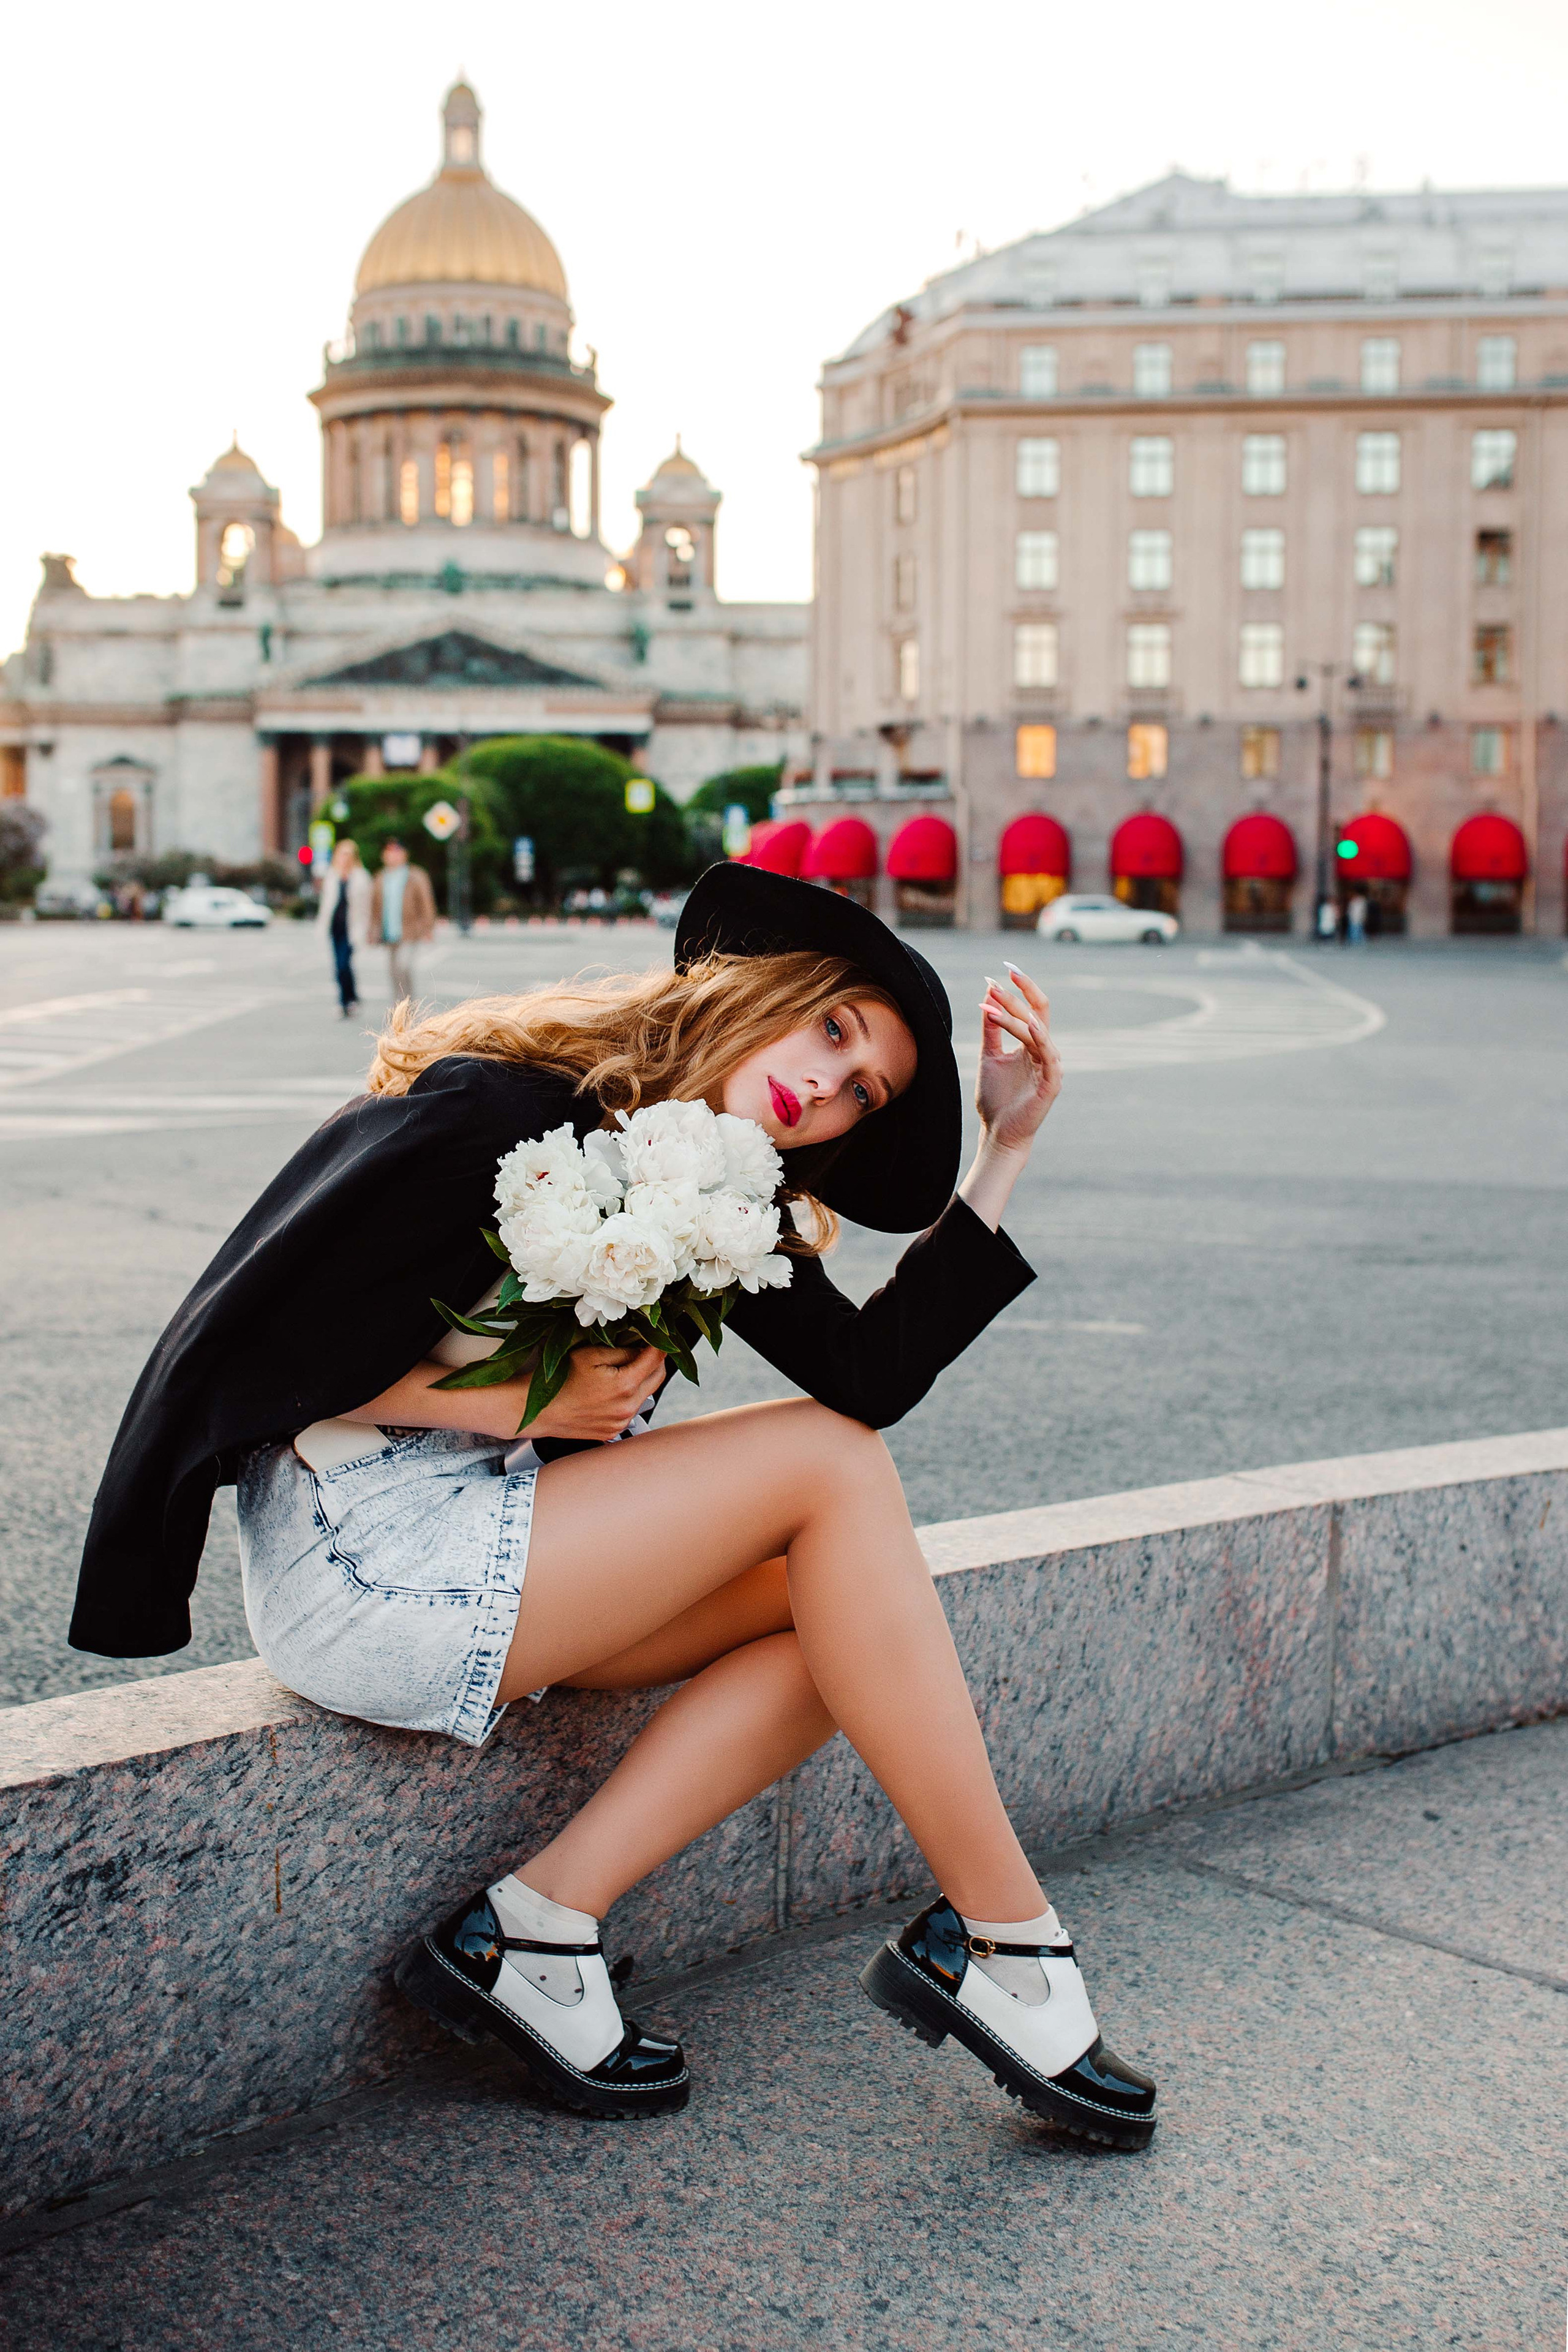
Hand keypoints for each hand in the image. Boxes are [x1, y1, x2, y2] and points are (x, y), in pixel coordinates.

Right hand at [526, 1342, 666, 1441]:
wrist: (541, 1411)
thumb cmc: (561, 1379)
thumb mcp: (590, 1354)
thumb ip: (622, 1350)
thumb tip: (643, 1348)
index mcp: (624, 1386)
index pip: (657, 1360)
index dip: (660, 1344)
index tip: (658, 1335)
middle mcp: (627, 1408)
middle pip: (658, 1378)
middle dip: (654, 1361)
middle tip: (643, 1348)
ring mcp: (621, 1422)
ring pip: (645, 1394)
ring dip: (640, 1380)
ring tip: (620, 1370)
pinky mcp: (613, 1431)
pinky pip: (631, 1409)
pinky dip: (628, 1397)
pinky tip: (609, 1390)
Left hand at [975, 962, 1061, 1157]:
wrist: (998, 1132)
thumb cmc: (996, 1098)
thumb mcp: (989, 1055)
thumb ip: (991, 1028)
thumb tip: (988, 996)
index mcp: (1031, 1044)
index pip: (1031, 1009)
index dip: (1018, 990)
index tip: (997, 973)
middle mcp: (1044, 1051)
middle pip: (1037, 1013)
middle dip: (1020, 993)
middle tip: (999, 979)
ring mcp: (1050, 1066)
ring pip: (1036, 1031)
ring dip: (1015, 1015)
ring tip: (995, 1000)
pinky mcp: (1052, 1083)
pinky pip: (1049, 1056)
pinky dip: (1040, 1038)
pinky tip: (1029, 1023)